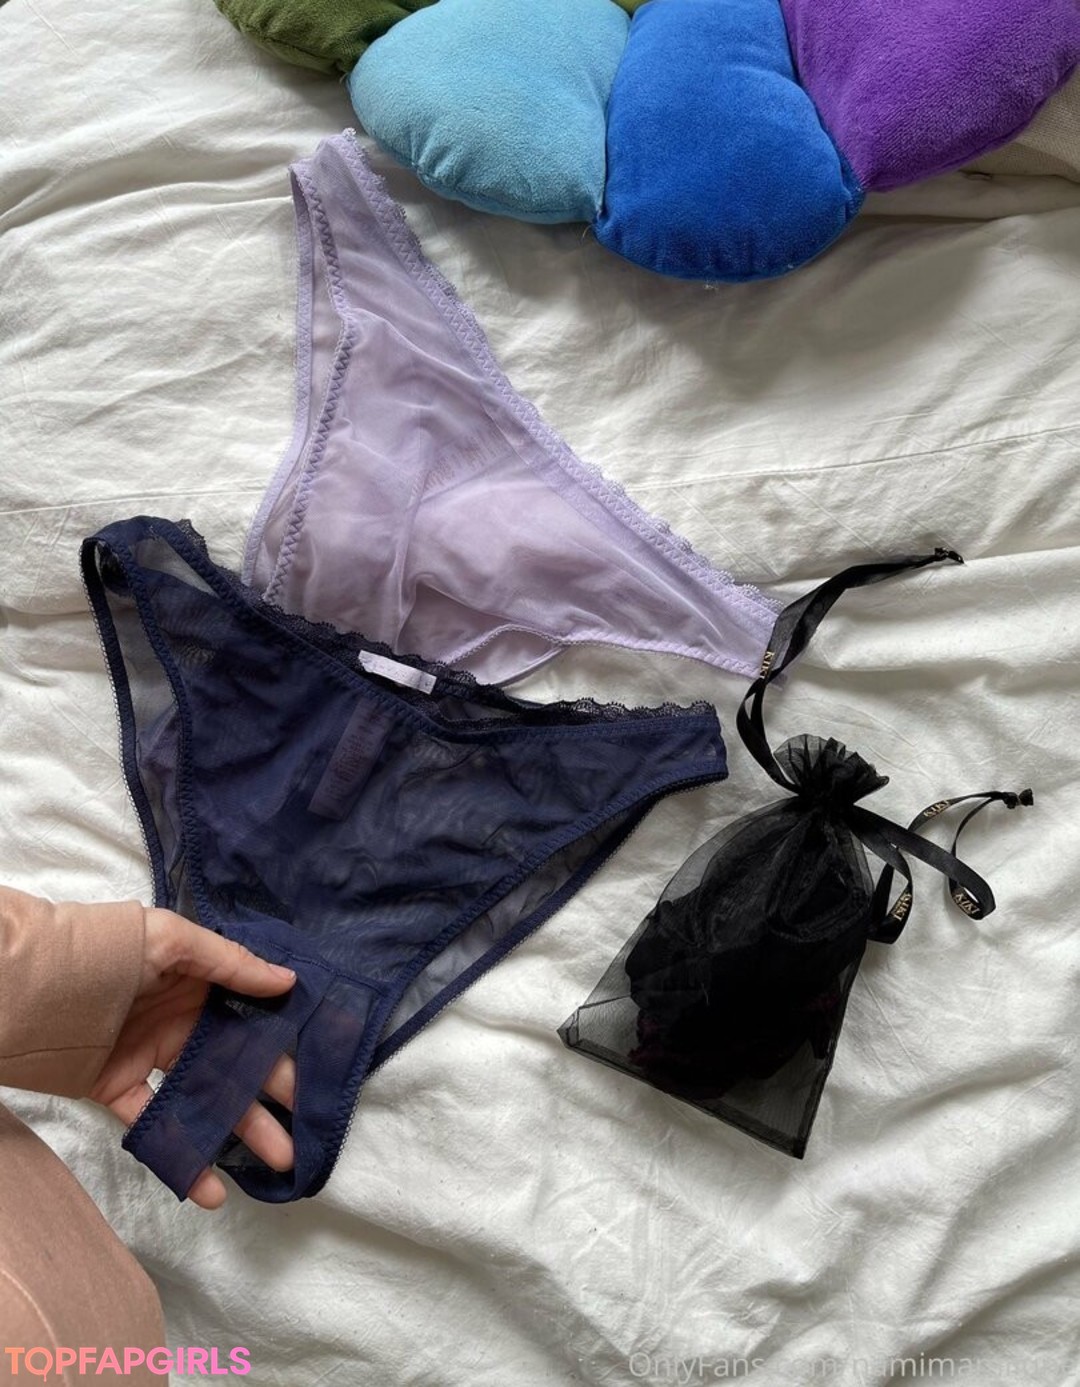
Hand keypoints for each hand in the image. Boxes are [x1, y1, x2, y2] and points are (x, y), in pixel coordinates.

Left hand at [90, 908, 296, 1209]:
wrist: (18, 986)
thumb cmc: (99, 949)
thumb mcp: (169, 940)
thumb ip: (229, 962)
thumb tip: (288, 982)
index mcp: (195, 979)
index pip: (248, 1014)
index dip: (281, 1042)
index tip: (314, 1071)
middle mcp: (177, 1018)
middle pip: (233, 1061)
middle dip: (270, 1095)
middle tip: (303, 1128)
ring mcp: (147, 1056)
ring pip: (202, 1098)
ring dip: (238, 1130)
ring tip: (276, 1160)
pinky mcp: (115, 1089)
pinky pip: (154, 1126)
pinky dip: (182, 1158)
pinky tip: (210, 1187)